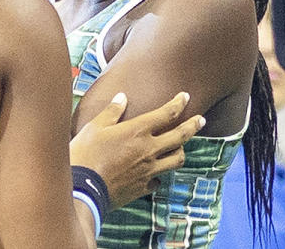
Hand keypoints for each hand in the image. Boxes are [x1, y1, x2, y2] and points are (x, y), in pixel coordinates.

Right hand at [69, 92, 204, 207]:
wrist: (83, 188)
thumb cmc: (85, 154)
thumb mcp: (95, 127)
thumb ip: (112, 112)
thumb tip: (122, 97)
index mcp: (137, 131)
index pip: (166, 114)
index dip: (179, 103)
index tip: (186, 96)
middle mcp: (149, 150)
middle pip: (180, 136)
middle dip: (193, 126)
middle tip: (201, 120)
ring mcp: (149, 170)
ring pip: (176, 160)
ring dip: (181, 151)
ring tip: (181, 147)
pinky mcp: (143, 187)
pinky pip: (159, 181)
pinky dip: (159, 176)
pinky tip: (155, 174)